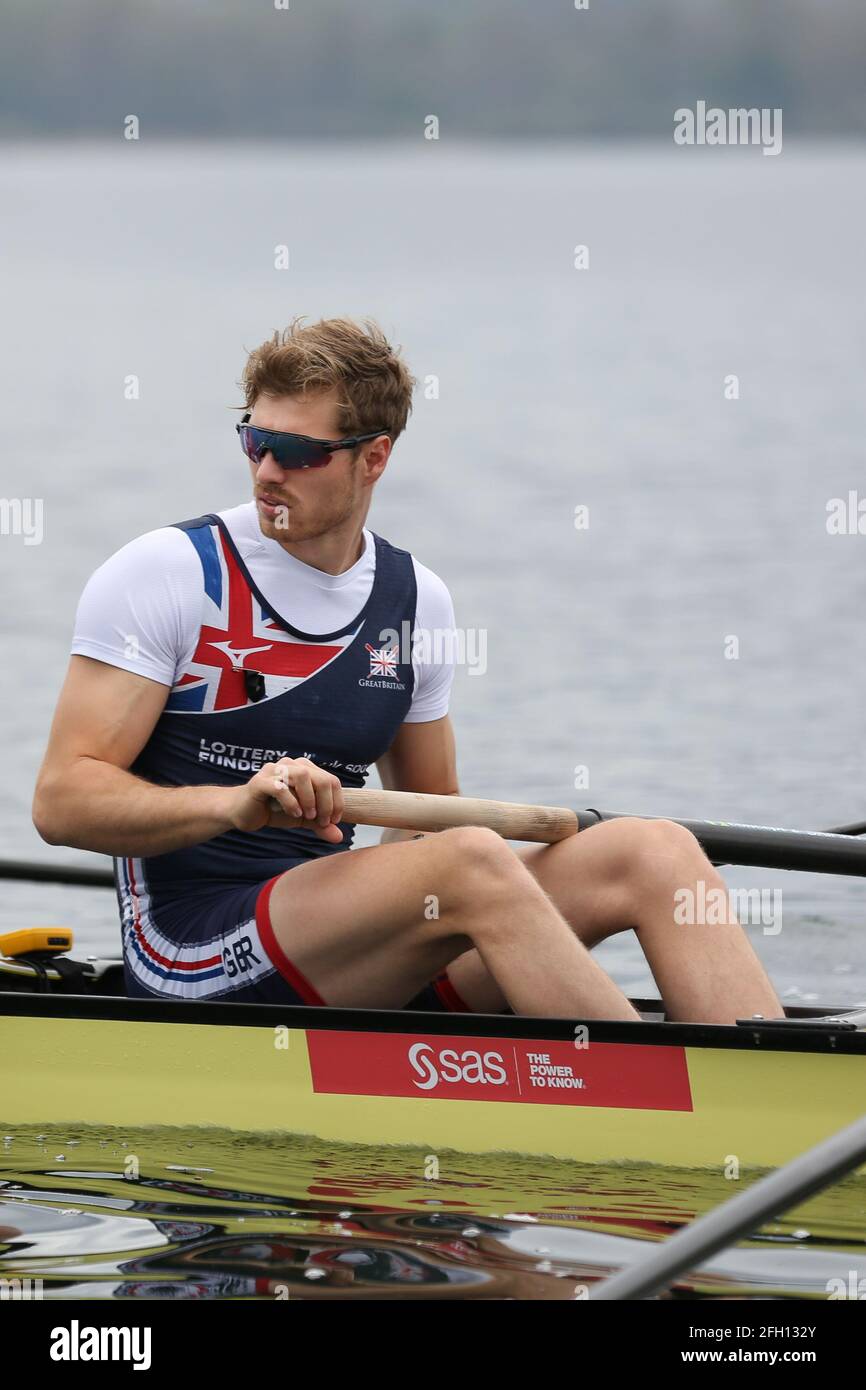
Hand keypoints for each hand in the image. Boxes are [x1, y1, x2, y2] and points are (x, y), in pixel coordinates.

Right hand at [229, 758, 344, 843]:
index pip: (331, 780)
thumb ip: (320, 825)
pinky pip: (280, 787)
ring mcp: (274, 770)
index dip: (337, 802)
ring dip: (310, 799)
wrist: (243, 812)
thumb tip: (339, 837)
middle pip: (320, 777)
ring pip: (302, 775)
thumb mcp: (302, 819)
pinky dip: (291, 802)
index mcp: (304, 769)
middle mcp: (291, 765)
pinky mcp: (259, 781)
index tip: (333, 821)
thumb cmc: (274, 810)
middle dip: (326, 802)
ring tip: (308, 816)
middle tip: (321, 821)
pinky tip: (294, 814)